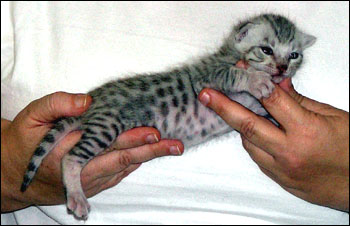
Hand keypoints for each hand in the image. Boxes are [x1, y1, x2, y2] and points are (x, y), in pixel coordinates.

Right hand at [1, 92, 183, 211]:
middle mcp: (83, 170)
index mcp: (66, 152)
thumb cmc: (26, 140)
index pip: (105, 144)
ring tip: (173, 147)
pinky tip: (153, 153)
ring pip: (125, 167)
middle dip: (149, 151)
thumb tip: (88, 101)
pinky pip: (120, 173)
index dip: (130, 139)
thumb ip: (57, 105)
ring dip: (149, 158)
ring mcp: (91, 179)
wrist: (18, 177)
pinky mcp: (96, 183)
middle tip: (174, 143)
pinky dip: (137, 163)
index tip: (153, 132)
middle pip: (121, 159)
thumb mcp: (32, 116)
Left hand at [199, 78, 348, 211]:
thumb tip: (276, 84)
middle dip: (223, 107)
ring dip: (240, 125)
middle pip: (248, 125)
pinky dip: (253, 142)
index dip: (253, 82)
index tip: (238, 71)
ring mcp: (281, 169)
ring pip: (248, 143)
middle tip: (206, 95)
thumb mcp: (333, 117)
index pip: (271, 100)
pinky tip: (256, 132)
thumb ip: (300, 101)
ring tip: (235, 110)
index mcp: (306, 131)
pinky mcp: (278, 180)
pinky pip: (257, 157)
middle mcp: (289, 152)